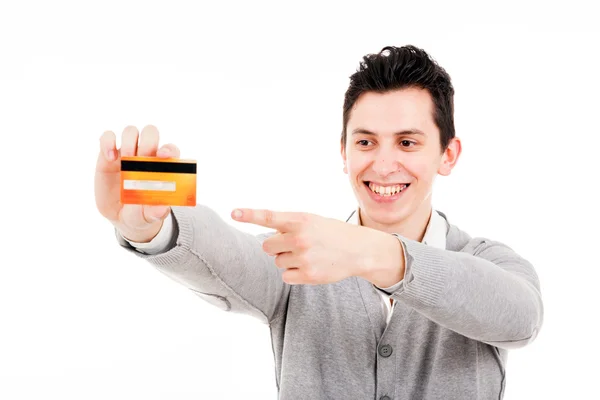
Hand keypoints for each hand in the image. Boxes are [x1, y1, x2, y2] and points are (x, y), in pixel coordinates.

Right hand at [94, 125, 179, 242]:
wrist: (121, 217)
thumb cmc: (142, 213)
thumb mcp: (149, 216)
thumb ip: (156, 212)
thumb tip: (162, 208)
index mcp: (162, 167)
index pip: (171, 150)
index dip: (169, 149)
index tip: (162, 156)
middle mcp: (146, 156)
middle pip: (150, 133)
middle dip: (147, 142)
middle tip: (139, 160)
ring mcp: (127, 153)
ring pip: (131, 131)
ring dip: (129, 142)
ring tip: (124, 163)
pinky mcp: (108, 155)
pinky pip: (107, 136)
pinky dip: (107, 142)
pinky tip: (109, 157)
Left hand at [232, 208, 404, 285]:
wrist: (359, 250)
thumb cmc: (331, 232)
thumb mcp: (312, 220)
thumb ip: (288, 226)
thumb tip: (267, 241)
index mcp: (300, 220)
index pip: (269, 217)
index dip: (249, 215)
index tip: (233, 213)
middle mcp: (300, 238)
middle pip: (267, 246)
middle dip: (277, 246)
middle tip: (296, 244)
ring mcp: (303, 258)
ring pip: (277, 261)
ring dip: (288, 259)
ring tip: (309, 254)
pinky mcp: (307, 276)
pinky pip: (286, 276)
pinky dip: (294, 273)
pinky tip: (311, 266)